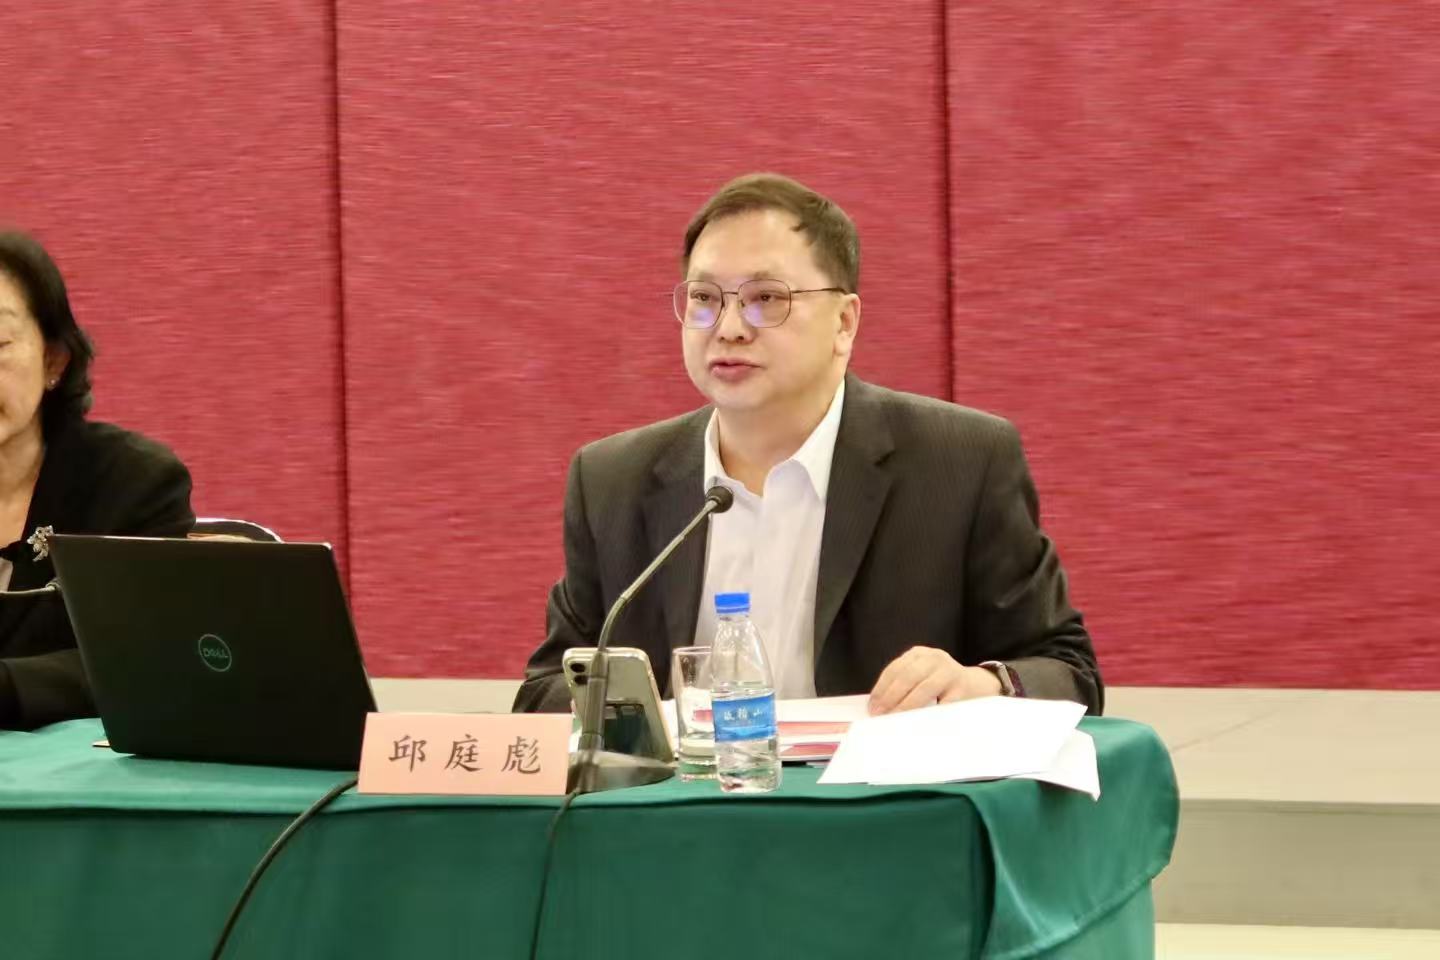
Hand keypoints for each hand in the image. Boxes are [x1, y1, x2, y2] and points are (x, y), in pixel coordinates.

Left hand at [867, 647, 1001, 715]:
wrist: (977, 685)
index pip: (895, 669)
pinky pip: (942, 703)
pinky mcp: (962, 688)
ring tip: (896, 718)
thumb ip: (904, 685)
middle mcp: (934, 658)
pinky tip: (918, 723)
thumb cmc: (942, 684)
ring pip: (924, 689)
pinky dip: (930, 714)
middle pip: (907, 676)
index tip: (872, 706)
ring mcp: (949, 672)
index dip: (881, 688)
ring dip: (907, 706)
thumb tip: (880, 705)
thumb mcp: (922, 675)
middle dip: (891, 697)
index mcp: (919, 654)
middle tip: (880, 714)